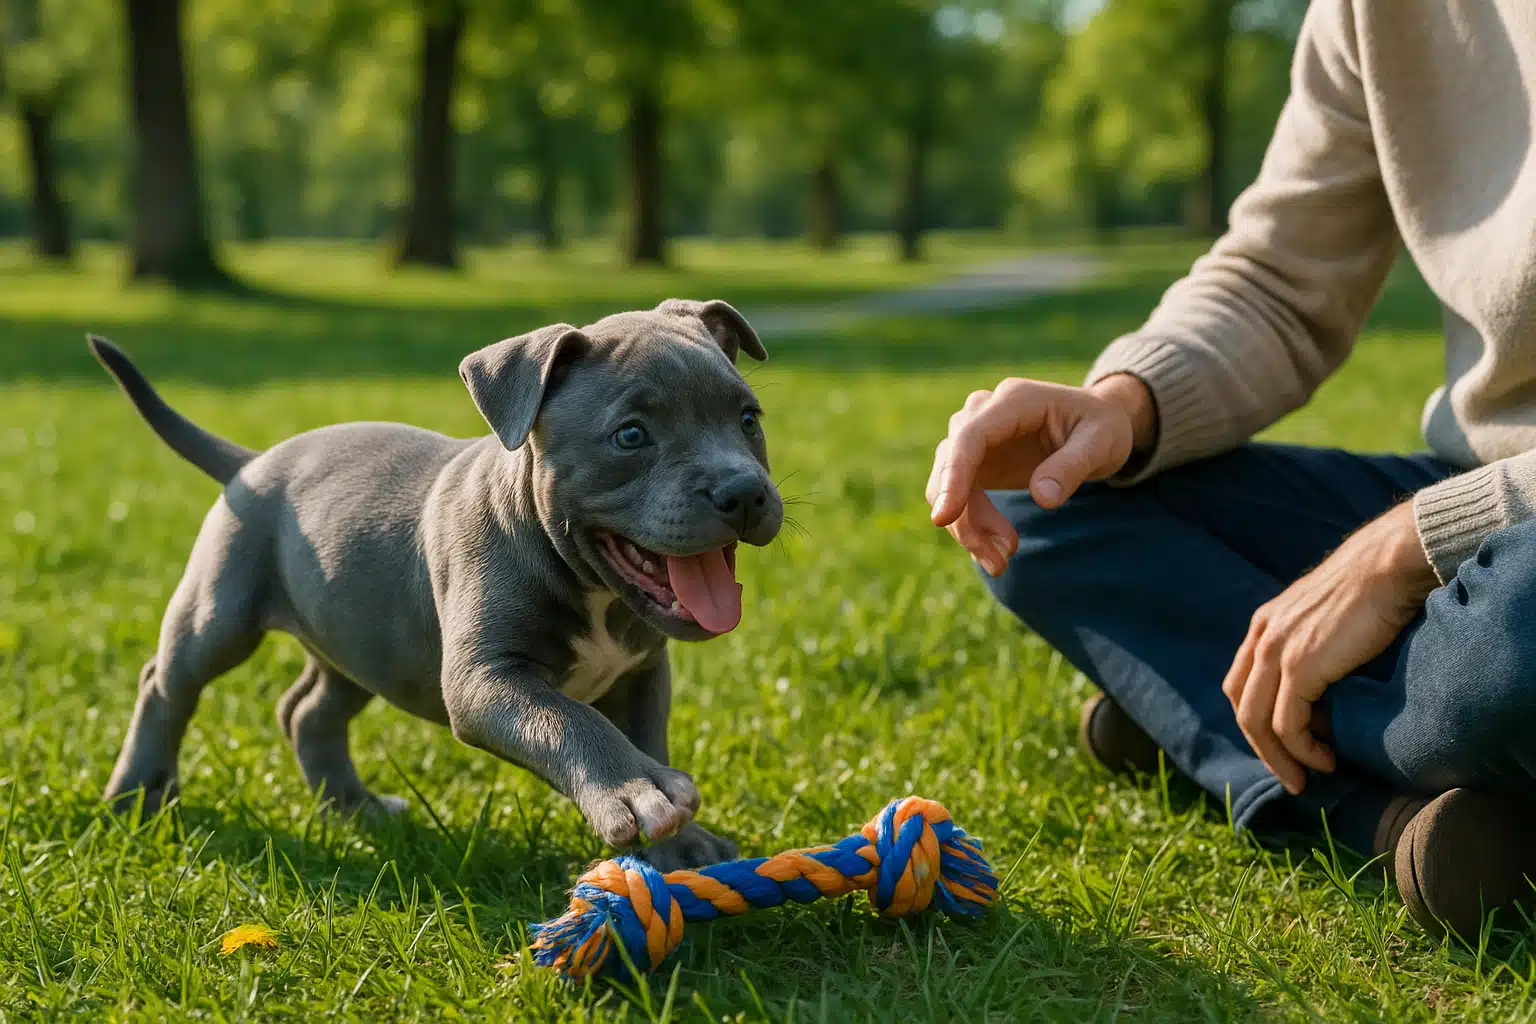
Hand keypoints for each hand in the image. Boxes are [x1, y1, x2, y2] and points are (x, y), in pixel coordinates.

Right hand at [926, 374, 1156, 573]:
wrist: (1099, 425)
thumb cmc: (1104, 427)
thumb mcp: (1102, 442)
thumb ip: (1073, 466)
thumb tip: (1042, 497)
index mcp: (1015, 401)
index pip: (970, 435)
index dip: (953, 475)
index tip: (944, 518)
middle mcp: (985, 413)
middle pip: (952, 462)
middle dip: (967, 516)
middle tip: (1002, 559)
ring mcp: (977, 437)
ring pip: (946, 483)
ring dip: (967, 526)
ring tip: (1001, 561)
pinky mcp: (977, 461)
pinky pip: (958, 495)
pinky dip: (970, 525)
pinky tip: (994, 550)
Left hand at [1222, 501, 1439, 793]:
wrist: (1387, 566)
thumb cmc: (1372, 591)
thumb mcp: (1326, 619)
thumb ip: (1313, 648)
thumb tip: (1325, 698)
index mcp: (1264, 626)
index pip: (1241, 686)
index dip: (1257, 723)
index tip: (1282, 748)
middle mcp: (1261, 638)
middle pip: (1243, 709)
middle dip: (1264, 750)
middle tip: (1291, 777)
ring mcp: (1276, 651)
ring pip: (1259, 723)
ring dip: (1281, 758)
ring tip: (1308, 777)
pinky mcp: (1300, 666)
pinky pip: (1288, 724)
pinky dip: (1303, 748)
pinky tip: (1325, 757)